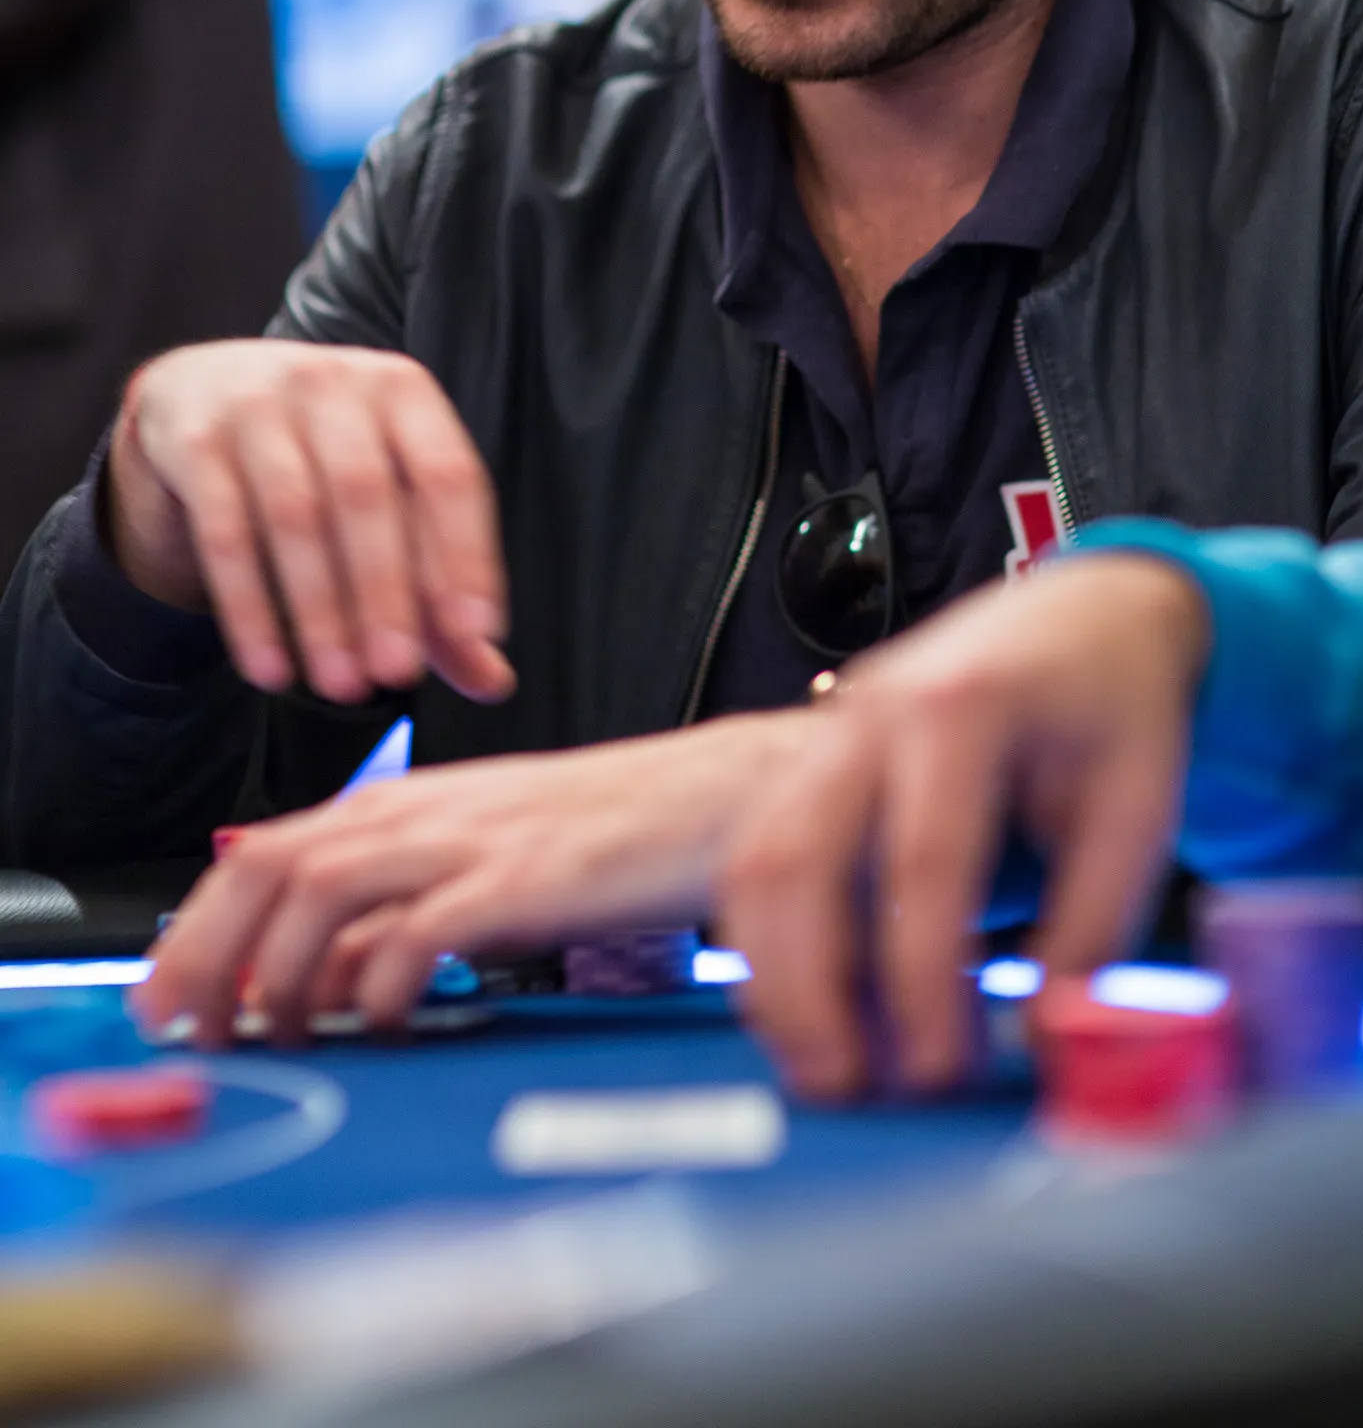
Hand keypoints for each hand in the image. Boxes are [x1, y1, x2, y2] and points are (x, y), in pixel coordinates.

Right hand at [108, 340, 513, 706]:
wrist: (205, 387)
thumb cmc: (324, 450)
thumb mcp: (389, 491)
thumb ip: (436, 583)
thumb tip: (490, 677)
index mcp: (403, 391)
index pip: (447, 473)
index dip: (466, 554)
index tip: (476, 632)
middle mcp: (334, 384)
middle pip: (367, 495)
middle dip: (386, 592)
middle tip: (397, 673)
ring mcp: (259, 405)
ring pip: (294, 517)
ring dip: (320, 611)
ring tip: (341, 685)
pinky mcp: (197, 441)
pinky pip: (225, 534)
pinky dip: (250, 610)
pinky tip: (271, 670)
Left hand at [131, 713, 812, 1045]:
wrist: (729, 795)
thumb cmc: (620, 835)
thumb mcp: (492, 859)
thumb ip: (408, 906)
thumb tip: (318, 979)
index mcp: (416, 801)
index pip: (268, 846)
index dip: (198, 923)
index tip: (165, 996)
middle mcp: (431, 810)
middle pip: (273, 864)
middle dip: (207, 952)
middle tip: (186, 1031)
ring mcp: (478, 837)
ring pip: (324, 889)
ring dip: (277, 971)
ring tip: (275, 1036)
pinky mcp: (529, 878)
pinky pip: (421, 932)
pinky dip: (382, 985)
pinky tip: (385, 1026)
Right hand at [718, 554, 1210, 1099]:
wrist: (1085, 615)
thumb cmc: (1113, 707)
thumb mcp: (1136, 813)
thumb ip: (1093, 929)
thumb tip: (1046, 1038)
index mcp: (962, 709)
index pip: (924, 863)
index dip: (924, 981)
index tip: (943, 1069)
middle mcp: (873, 711)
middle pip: (798, 858)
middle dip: (811, 992)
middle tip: (855, 1090)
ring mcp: (829, 730)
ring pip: (756, 860)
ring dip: (775, 977)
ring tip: (826, 1069)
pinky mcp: (810, 758)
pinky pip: (757, 854)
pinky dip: (767, 944)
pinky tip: (811, 1011)